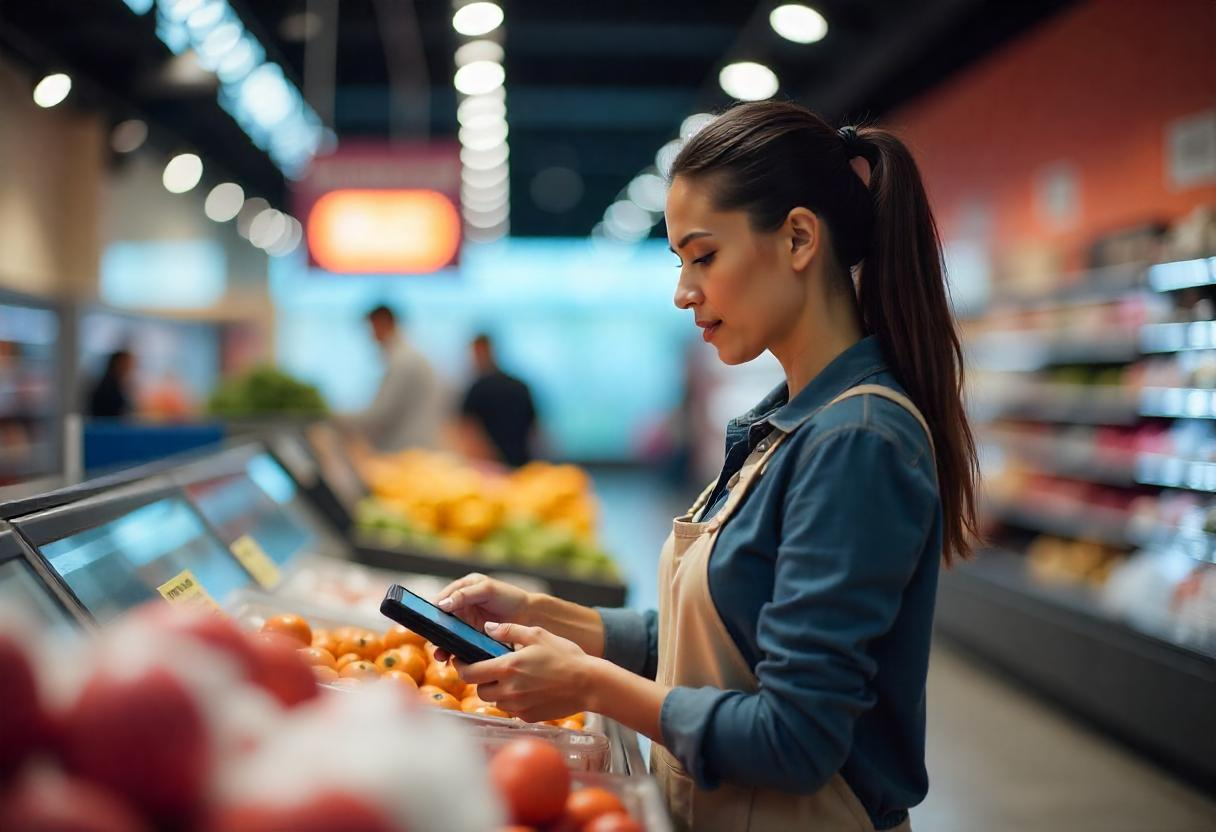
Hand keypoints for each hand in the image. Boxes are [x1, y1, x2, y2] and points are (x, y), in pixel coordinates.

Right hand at [433, 574, 531, 661]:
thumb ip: (464, 595)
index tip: (425, 622)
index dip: (430, 611)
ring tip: (441, 656)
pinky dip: (453, 651)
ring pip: (447, 634)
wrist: (529, 615)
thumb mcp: (487, 590)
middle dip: (434, 632)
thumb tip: (442, 605)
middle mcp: (461, 605)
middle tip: (432, 643)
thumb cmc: (509, 597)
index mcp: (462, 589)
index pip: (440, 600)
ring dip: (442, 645)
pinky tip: (451, 659)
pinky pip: (457, 643)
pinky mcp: (472, 636)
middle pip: (440, 620)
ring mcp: (466, 621)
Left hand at [454, 622, 595, 722]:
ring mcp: (518, 706)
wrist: (589, 684)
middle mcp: (509, 690)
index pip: (469, 673)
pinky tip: (529, 690)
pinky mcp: (528, 717)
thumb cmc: (565, 656)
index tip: (461, 660)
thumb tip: (488, 628)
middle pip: (479, 690)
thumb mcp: (537, 634)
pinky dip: (514, 701)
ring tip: (513, 679)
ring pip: (495, 701)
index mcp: (507, 667)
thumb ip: (509, 630)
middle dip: (481, 680)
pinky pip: (512, 710)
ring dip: (497, 691)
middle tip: (491, 669)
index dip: (461, 666)